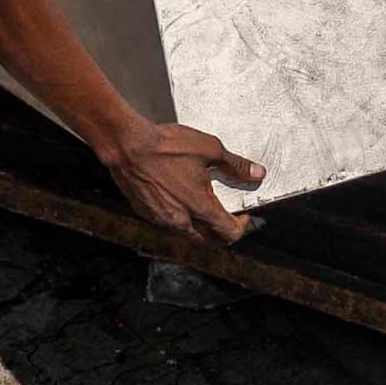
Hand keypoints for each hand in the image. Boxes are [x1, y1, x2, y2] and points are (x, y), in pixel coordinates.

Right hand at [102, 117, 264, 241]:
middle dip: (220, 230)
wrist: (127, 146)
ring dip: (197, 224)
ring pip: (185, 232)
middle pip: (208, 238)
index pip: (229, 233)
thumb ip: (235, 165)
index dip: (242, 226)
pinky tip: (176, 197)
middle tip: (225, 212)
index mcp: (200, 208)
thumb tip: (258, 173)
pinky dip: (176, 215)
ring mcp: (160, 219)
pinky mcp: (145, 213)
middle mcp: (180, 221)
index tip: (244, 213)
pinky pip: (166, 222)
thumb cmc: (168, 146)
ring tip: (200, 203)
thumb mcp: (209, 149)